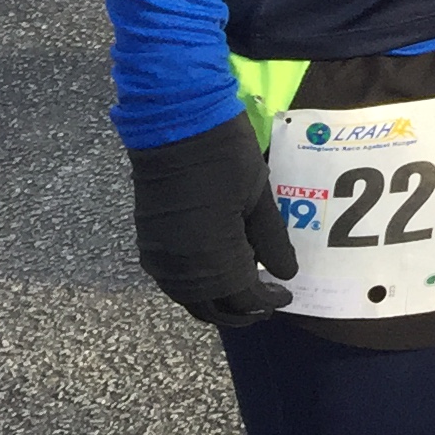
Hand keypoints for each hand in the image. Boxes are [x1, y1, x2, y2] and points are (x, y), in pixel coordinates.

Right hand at [128, 115, 296, 327]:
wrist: (175, 124)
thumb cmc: (226, 155)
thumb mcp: (259, 196)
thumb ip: (271, 240)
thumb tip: (285, 275)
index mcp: (211, 255)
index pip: (241, 295)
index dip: (264, 300)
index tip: (286, 294)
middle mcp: (179, 266)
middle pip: (210, 307)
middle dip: (240, 310)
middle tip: (267, 303)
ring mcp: (159, 256)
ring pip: (188, 297)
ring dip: (216, 301)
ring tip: (245, 292)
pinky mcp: (148, 242)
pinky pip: (172, 281)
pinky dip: (196, 287)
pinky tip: (215, 276)